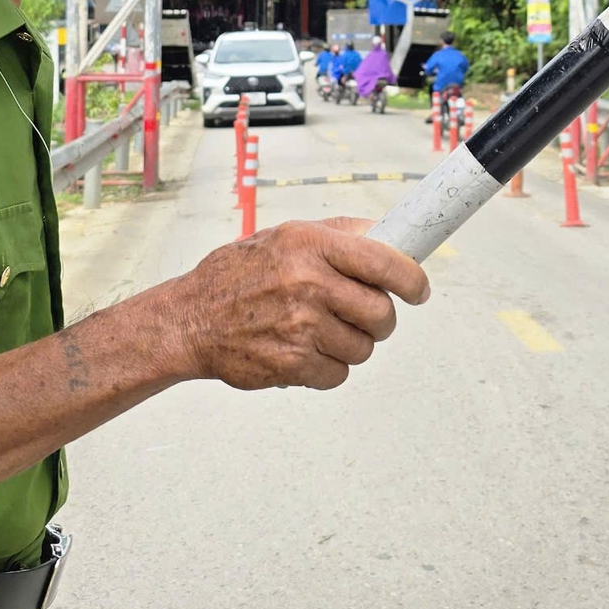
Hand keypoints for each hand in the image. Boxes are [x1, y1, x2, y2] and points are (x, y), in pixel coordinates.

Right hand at [172, 217, 429, 390]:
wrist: (190, 319)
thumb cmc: (237, 275)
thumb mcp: (286, 236)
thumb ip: (338, 235)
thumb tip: (387, 235)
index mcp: (310, 245)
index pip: (386, 262)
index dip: (412, 280)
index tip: (418, 290)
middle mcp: (308, 283)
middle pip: (382, 313)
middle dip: (379, 319)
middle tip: (361, 315)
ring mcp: (301, 326)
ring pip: (364, 348)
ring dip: (350, 345)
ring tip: (319, 331)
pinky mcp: (293, 364)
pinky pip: (339, 374)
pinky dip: (327, 368)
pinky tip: (303, 350)